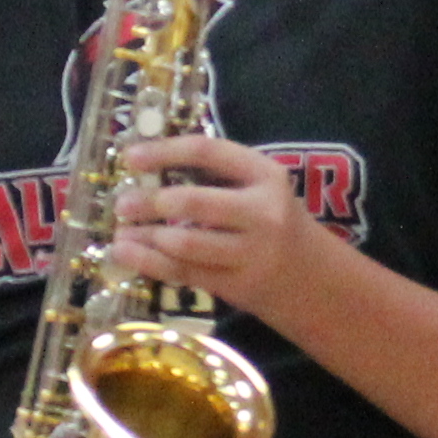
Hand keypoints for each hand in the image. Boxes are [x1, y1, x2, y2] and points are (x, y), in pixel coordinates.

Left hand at [102, 133, 322, 321]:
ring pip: (186, 244)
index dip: (165, 151)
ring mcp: (253, 252)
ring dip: (145, 239)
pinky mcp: (239, 286)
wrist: (317, 280)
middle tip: (121, 204)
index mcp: (266, 175)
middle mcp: (263, 212)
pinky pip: (186, 273)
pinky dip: (151, 264)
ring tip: (120, 235)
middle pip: (195, 202)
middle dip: (151, 203)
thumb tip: (148, 168)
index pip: (208, 152)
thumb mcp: (261, 189)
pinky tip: (129, 256)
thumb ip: (219, 177)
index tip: (131, 157)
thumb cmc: (277, 224)